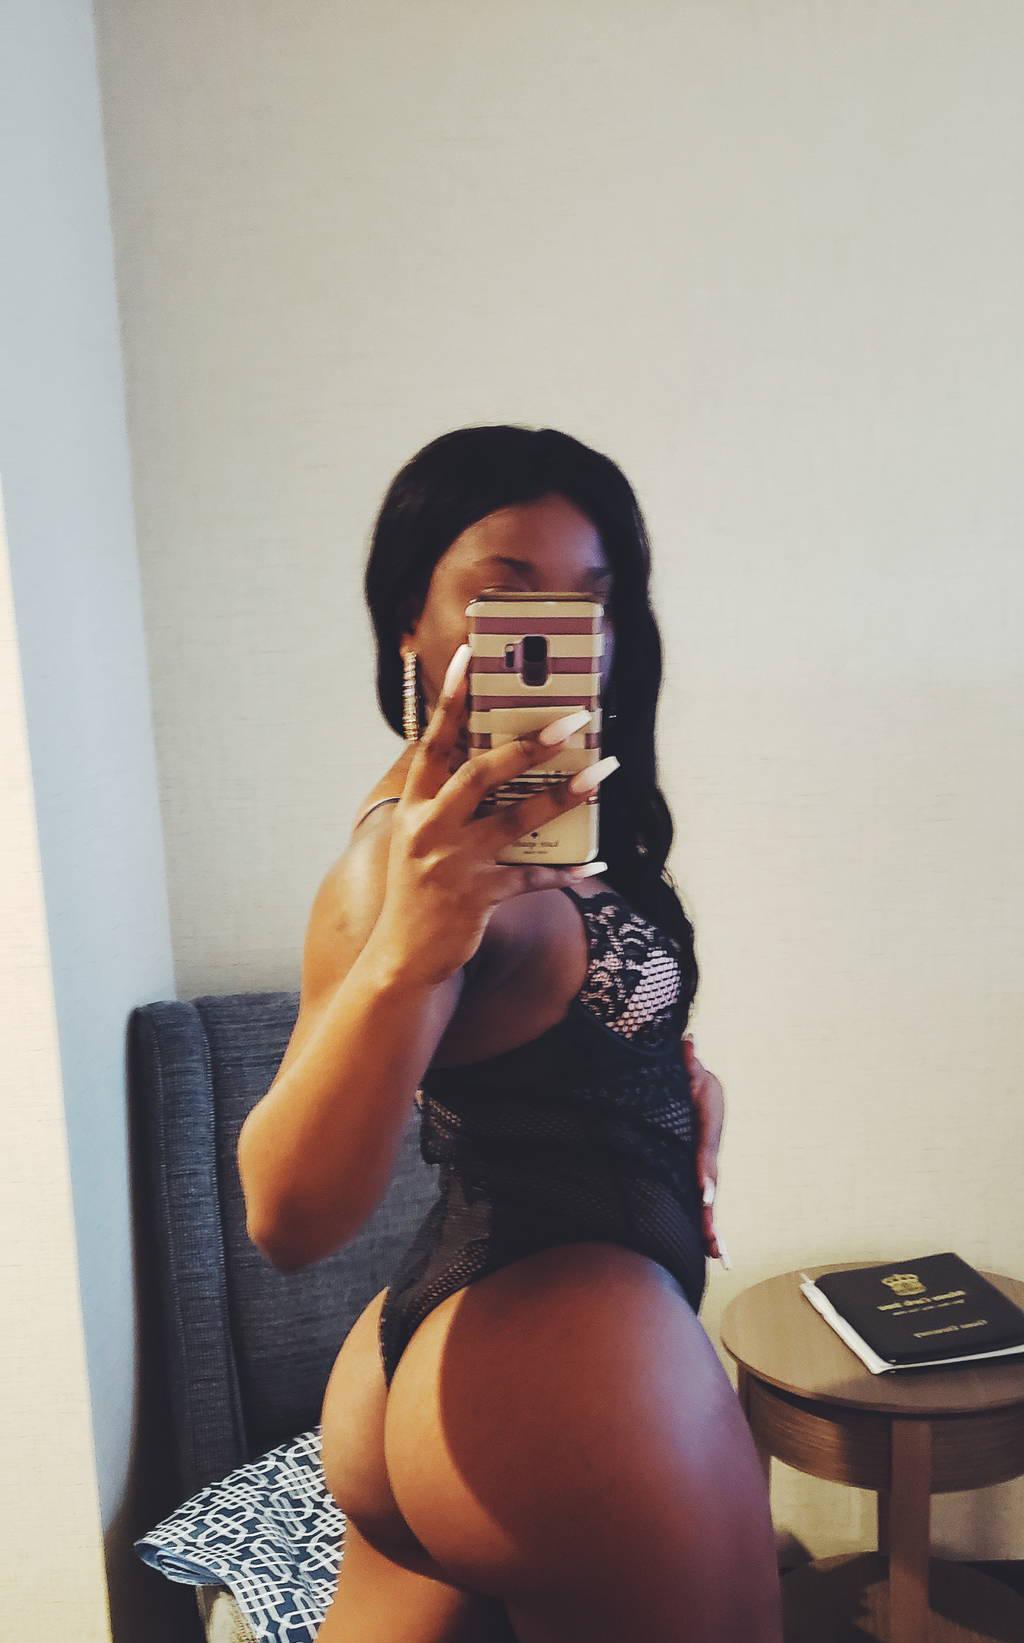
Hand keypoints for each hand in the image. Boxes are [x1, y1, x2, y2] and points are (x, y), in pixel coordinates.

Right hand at [376, 643, 619, 986]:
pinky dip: (566, 870)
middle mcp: (428, 829)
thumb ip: (450, 803)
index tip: (474, 654)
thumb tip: (501, 763)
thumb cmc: (419, 892)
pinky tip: (595, 862)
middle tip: (572, 722)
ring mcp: (453, 864)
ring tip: (601, 773)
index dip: (454, 698)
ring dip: (564, 796)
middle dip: (529, 745)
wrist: (401, 958)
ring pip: (517, 821)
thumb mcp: (421, 840)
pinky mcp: (477, 898)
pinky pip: (533, 877)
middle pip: (480, 773)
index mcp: (413, 807)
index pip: (433, 741)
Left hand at [682, 1034, 730, 1267]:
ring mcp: (704, 1169)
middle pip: (710, 1188)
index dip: (705, 1175)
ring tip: (718, 1258)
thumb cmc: (691, 1080)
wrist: (698, 1089)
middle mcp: (708, 1155)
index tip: (704, 1195)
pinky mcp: (697, 1176)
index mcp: (706, 1132)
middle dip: (711, 1216)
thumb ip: (688, 1063)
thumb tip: (687, 1042)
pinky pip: (700, 1204)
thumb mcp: (690, 1071)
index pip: (705, 1155)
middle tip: (713, 1243)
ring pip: (708, 1203)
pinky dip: (706, 1226)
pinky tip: (710, 1252)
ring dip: (713, 1230)